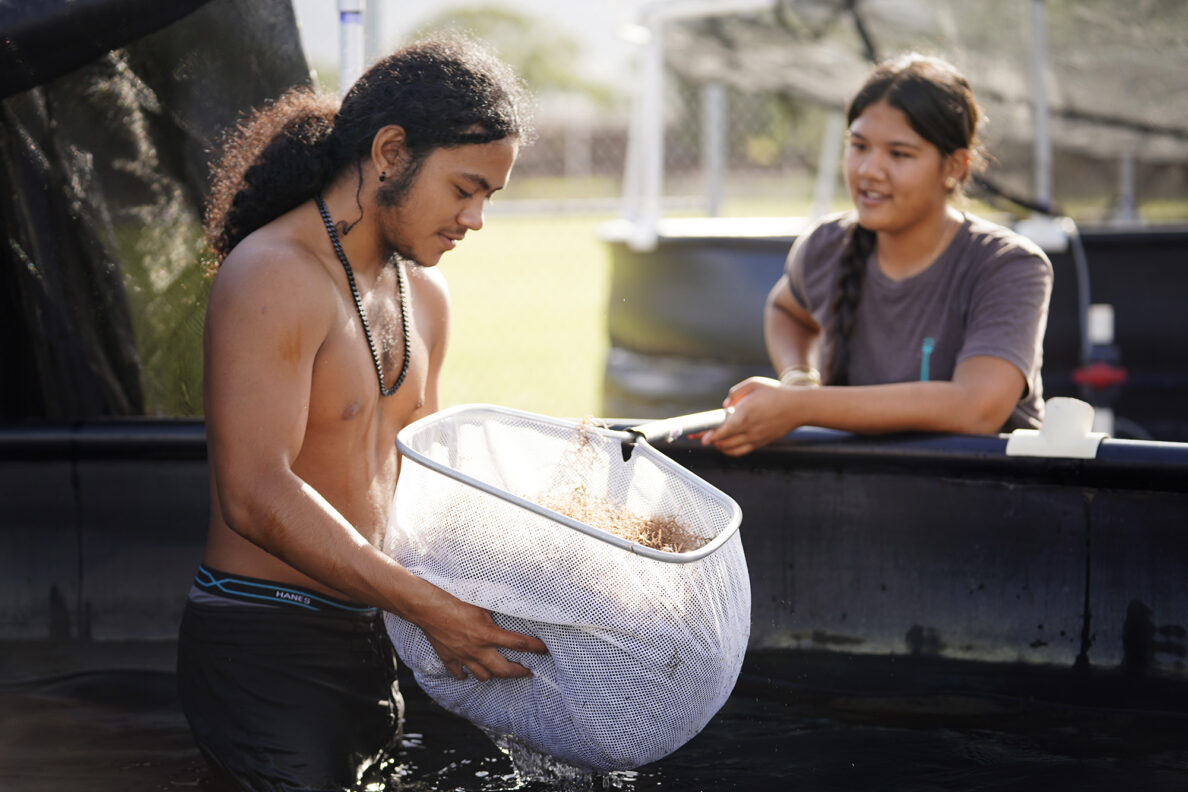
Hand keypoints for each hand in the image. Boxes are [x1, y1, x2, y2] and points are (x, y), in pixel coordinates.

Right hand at [416, 586, 548, 680]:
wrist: (425, 605)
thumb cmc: (453, 597)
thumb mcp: (481, 598)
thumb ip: (498, 604)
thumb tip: (515, 600)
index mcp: (488, 634)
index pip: (519, 643)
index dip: (535, 647)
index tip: (545, 650)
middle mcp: (477, 649)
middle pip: (503, 670)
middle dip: (517, 672)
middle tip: (526, 671)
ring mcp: (462, 656)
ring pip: (481, 676)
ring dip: (491, 674)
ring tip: (498, 670)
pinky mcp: (448, 656)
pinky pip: (457, 672)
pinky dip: (464, 674)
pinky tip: (467, 671)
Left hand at [701, 377, 798, 455]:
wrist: (799, 407)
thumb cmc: (776, 393)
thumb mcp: (754, 384)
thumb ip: (735, 392)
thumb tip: (725, 405)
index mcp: (746, 413)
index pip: (724, 430)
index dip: (710, 436)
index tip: (700, 438)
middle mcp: (750, 429)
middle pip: (723, 441)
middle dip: (710, 439)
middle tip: (700, 434)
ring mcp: (756, 438)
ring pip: (730, 448)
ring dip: (718, 445)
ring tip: (713, 438)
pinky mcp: (760, 443)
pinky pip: (740, 452)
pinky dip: (729, 450)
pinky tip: (725, 443)